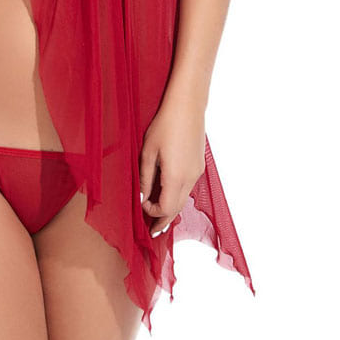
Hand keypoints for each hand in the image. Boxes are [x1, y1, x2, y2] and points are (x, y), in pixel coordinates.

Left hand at [139, 105, 205, 238]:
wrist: (187, 106)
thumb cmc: (164, 125)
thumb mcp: (148, 152)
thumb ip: (145, 178)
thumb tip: (141, 197)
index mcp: (175, 177)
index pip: (164, 208)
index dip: (151, 213)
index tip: (140, 207)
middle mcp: (190, 178)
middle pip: (176, 209)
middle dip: (164, 221)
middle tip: (153, 233)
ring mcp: (197, 172)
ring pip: (183, 199)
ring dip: (171, 209)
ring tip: (159, 217)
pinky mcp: (199, 165)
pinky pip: (187, 188)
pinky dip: (177, 197)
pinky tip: (169, 195)